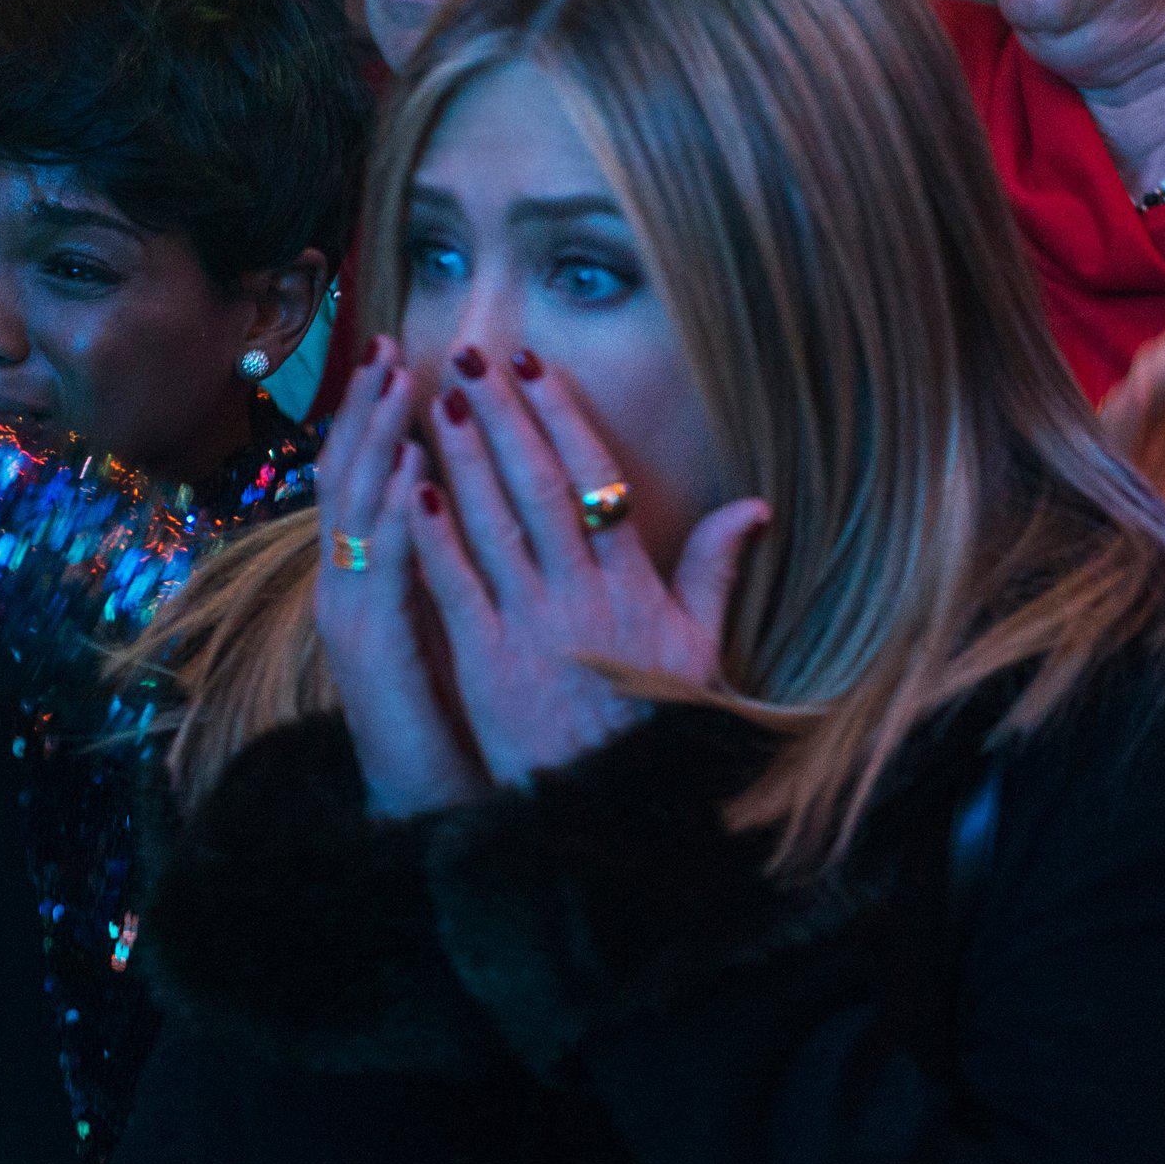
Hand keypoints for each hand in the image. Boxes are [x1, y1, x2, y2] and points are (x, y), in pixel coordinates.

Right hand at [309, 338, 492, 816]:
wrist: (419, 798)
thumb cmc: (449, 707)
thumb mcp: (455, 621)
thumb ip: (458, 561)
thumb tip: (475, 502)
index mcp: (374, 572)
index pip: (372, 477)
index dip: (381, 417)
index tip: (405, 356)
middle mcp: (352, 582)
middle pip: (351, 478)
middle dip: (369, 411)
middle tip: (390, 347)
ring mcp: (353, 612)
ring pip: (357, 512)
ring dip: (377, 444)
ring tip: (395, 385)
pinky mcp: (373, 648)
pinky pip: (382, 573)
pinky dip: (393, 520)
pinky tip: (409, 477)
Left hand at [401, 342, 768, 790]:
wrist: (617, 804)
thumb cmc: (660, 726)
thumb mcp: (702, 648)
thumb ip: (716, 570)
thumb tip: (753, 506)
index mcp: (633, 586)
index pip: (597, 481)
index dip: (563, 418)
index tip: (537, 367)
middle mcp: (581, 594)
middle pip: (539, 487)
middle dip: (506, 418)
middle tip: (473, 359)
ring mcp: (531, 625)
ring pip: (492, 524)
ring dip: (464, 459)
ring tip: (440, 402)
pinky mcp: (486, 662)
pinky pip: (454, 587)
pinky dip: (431, 535)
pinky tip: (411, 488)